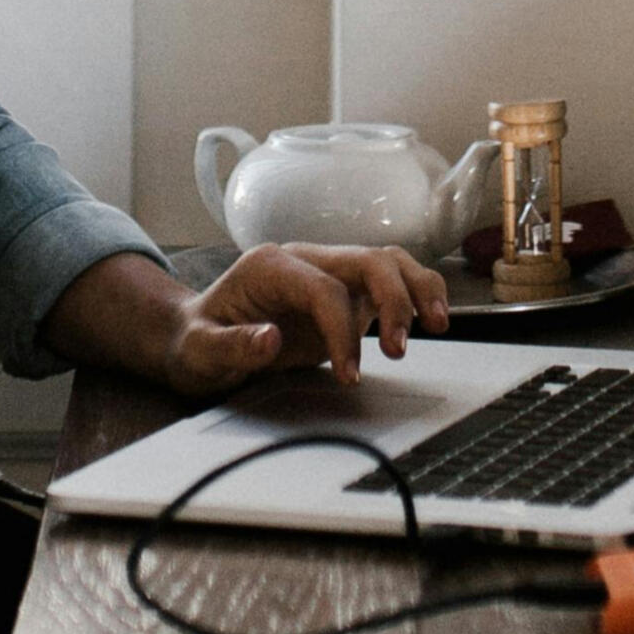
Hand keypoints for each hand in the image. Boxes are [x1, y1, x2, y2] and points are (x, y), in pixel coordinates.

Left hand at [39, 245, 450, 396]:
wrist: (195, 337)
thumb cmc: (196, 342)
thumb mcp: (197, 351)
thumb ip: (230, 346)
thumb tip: (269, 340)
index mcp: (270, 265)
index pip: (323, 288)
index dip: (343, 331)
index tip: (349, 373)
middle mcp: (305, 259)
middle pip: (367, 261)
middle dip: (393, 302)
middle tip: (398, 351)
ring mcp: (328, 272)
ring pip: (388, 262)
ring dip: (417, 290)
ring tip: (438, 325)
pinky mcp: (345, 293)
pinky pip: (391, 283)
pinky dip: (416, 297)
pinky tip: (431, 322)